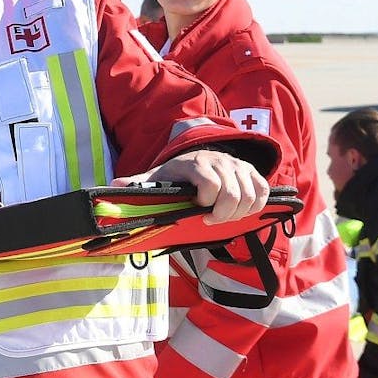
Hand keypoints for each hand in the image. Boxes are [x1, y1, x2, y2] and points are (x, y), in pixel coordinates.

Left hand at [123, 149, 269, 223]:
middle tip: (212, 220)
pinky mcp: (252, 172)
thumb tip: (113, 186)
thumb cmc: (176, 174)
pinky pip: (263, 191)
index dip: (207, 203)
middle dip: (224, 214)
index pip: (210, 185)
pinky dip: (256, 205)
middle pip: (233, 194)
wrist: (198, 157)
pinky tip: (242, 211)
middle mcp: (220, 162)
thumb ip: (139, 183)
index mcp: (195, 164)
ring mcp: (238, 166)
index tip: (199, 210)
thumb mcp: (157, 177)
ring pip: (251, 195)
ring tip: (224, 217)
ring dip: (240, 213)